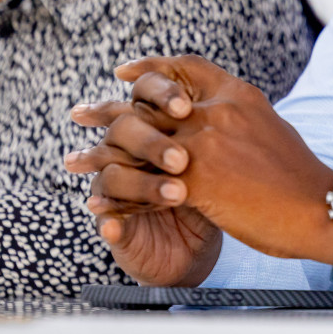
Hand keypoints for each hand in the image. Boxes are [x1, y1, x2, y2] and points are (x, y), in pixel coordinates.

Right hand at [67, 99, 221, 285]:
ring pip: (114, 176)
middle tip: (182, 159)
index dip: (162, 95)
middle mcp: (130, 153)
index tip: (185, 107)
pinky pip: (104, 221)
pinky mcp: (115, 227)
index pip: (144, 97)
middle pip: (123, 130)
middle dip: (152, 142)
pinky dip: (109, 221)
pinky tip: (114, 224)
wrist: (204, 244)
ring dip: (142, 185)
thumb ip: (216, 123)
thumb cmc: (219, 190)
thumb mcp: (223, 155)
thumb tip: (227, 89)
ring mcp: (118, 191)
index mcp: (155, 127)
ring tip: (177, 194)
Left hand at [73, 56, 332, 269]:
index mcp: (237, 94)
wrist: (320, 206)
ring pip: (138, 141)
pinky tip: (100, 203)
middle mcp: (217, 111)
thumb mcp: (271, 126)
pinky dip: (118, 194)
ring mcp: (205, 144)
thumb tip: (220, 112)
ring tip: (74, 161)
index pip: (186, 68)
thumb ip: (238, 116)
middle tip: (80, 113)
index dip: (151, 67)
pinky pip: (144, 184)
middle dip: (109, 109)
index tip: (124, 72)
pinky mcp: (197, 181)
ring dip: (102, 152)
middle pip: (149, 102)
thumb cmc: (299, 176)